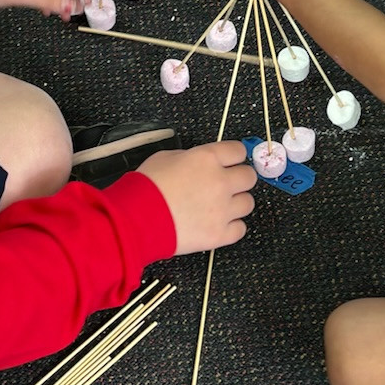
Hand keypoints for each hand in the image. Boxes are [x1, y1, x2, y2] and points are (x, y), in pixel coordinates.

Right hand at [136, 141, 255, 253]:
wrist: (136, 220)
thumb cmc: (145, 188)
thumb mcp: (166, 157)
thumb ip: (191, 157)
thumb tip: (200, 163)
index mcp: (207, 158)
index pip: (238, 151)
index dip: (234, 156)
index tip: (231, 161)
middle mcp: (220, 182)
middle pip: (249, 176)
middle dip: (239, 179)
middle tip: (227, 184)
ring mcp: (223, 210)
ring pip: (248, 203)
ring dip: (236, 203)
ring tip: (219, 206)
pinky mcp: (219, 234)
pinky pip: (240, 228)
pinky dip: (231, 227)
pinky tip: (218, 224)